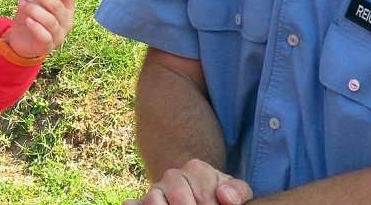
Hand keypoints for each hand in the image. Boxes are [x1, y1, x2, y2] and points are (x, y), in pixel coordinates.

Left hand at [5, 0, 74, 58]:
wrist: (22, 43)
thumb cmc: (30, 17)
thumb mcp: (32, 3)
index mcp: (67, 5)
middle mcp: (67, 19)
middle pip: (56, 4)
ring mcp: (59, 34)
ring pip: (50, 20)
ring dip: (34, 9)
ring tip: (20, 3)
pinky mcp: (48, 46)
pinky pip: (44, 35)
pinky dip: (35, 27)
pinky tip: (27, 20)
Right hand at [123, 159, 252, 204]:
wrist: (198, 192)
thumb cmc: (218, 194)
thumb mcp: (234, 190)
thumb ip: (237, 192)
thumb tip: (224, 198)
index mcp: (196, 169)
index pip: (203, 195)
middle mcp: (173, 176)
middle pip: (178, 196)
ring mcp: (156, 190)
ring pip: (152, 199)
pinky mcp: (143, 203)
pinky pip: (133, 204)